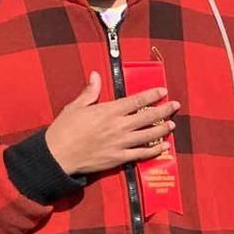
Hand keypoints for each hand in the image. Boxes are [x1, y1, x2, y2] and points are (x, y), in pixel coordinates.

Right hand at [44, 72, 178, 176]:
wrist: (57, 155)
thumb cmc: (64, 129)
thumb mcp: (75, 106)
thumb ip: (90, 91)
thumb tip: (96, 75)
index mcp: (108, 111)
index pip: (136, 101)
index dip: (152, 95)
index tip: (163, 91)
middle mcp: (118, 126)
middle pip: (148, 117)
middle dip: (164, 110)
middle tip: (175, 106)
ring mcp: (121, 143)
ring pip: (149, 135)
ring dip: (163, 129)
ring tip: (173, 124)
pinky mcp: (120, 158)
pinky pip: (142, 153)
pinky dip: (155, 150)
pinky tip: (165, 146)